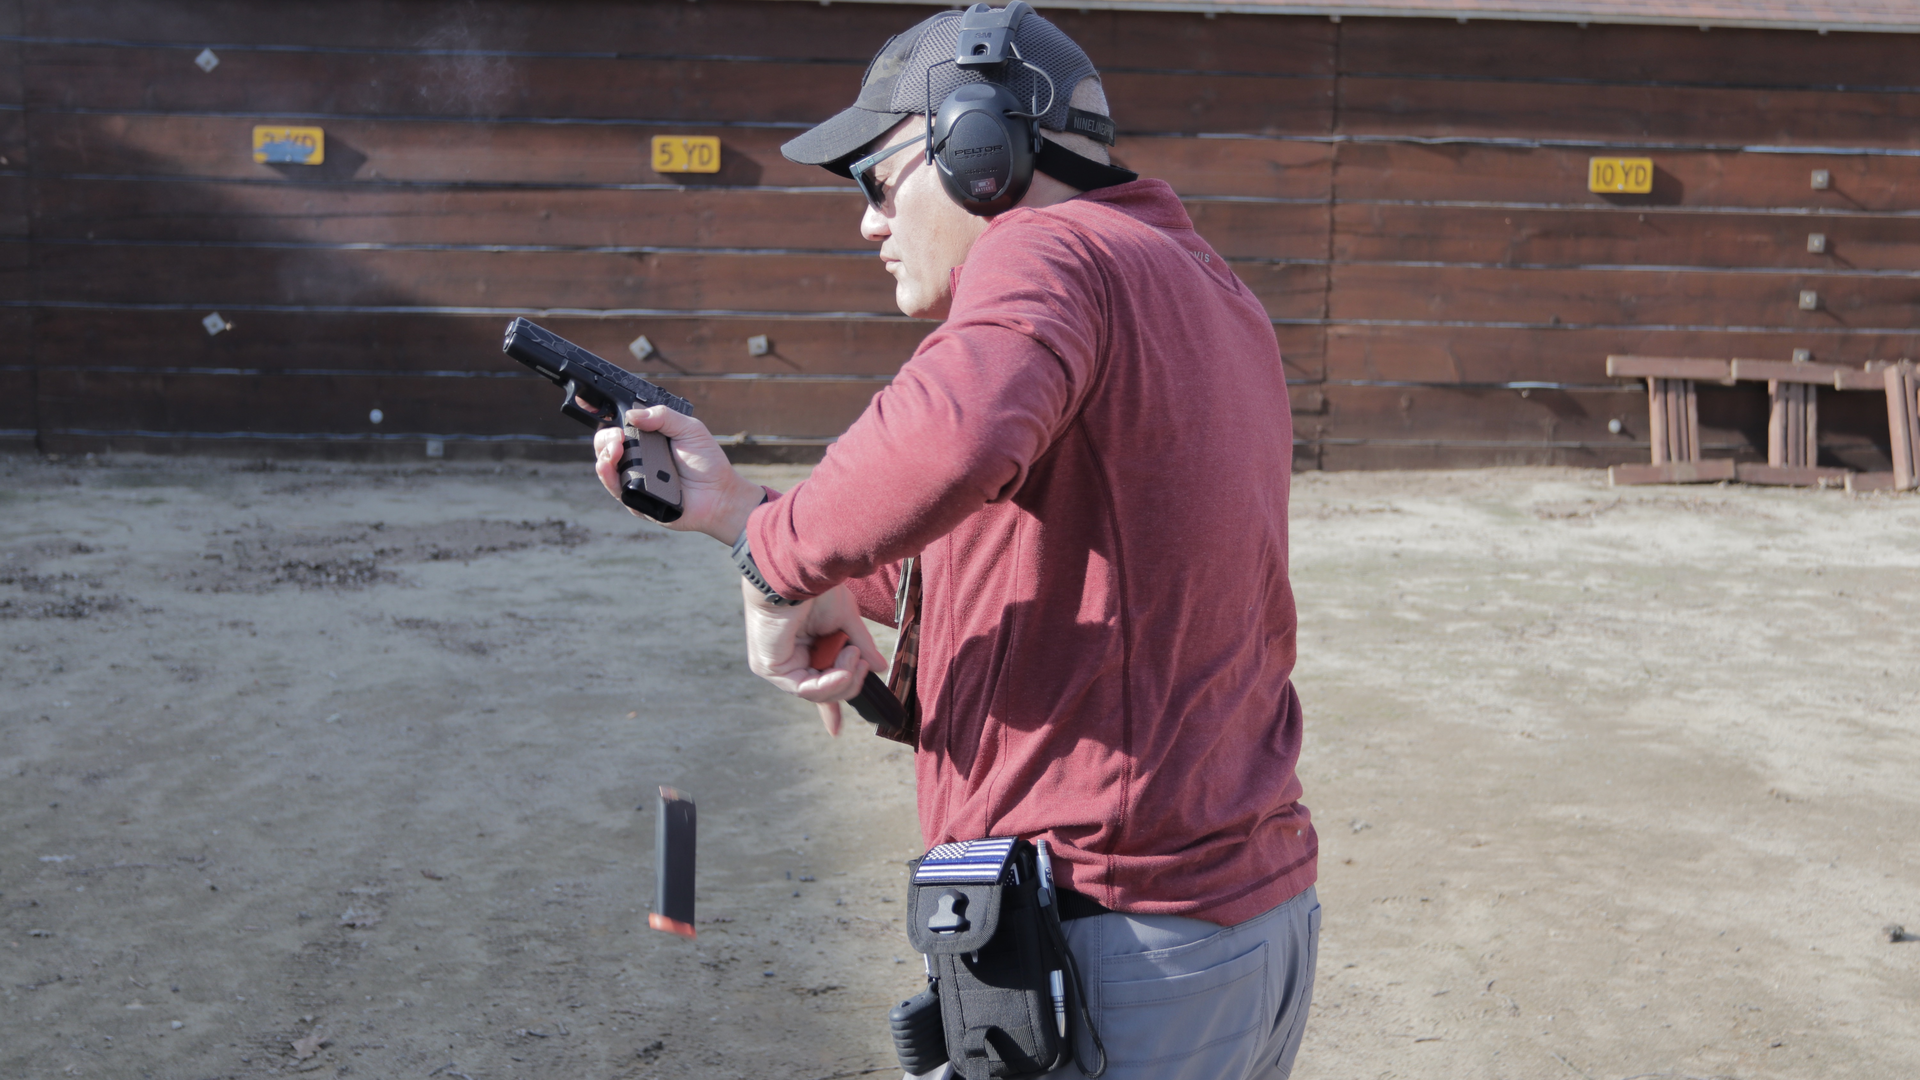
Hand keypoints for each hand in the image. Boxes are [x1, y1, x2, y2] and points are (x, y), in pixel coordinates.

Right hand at [593, 406, 765, 543]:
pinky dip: (608, 477)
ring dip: (603, 456)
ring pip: (605, 467)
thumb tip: (632, 414)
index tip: (593, 407)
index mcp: (647, 440)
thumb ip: (663, 416)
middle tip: (617, 437)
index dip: (606, 420)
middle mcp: (637, 459)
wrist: (720, 494)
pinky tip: (608, 466)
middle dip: (605, 439)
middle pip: (605, 446)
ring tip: (615, 449)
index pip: (619, 427)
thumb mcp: (689, 429)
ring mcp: (634, 480)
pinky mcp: (636, 501)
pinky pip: (616, 489)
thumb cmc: (707, 462)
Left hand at [741, 580, 887, 735]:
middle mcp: (791, 659)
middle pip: (823, 691)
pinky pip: (805, 689)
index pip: (816, 684)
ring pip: (816, 693)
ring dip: (844, 678)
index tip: (836, 730)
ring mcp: (779, 666)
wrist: (798, 572)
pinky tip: (843, 664)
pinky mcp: (771, 668)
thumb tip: (879, 668)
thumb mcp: (847, 622)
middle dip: (850, 682)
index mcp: (806, 647)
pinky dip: (830, 682)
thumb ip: (861, 646)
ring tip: (852, 654)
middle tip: (862, 662)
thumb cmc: (817, 589)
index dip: (829, 706)